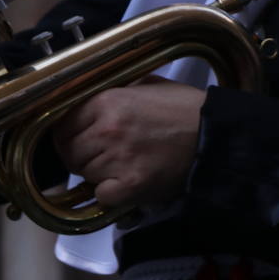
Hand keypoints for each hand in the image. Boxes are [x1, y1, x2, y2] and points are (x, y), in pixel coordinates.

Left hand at [51, 76, 204, 207]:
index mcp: (106, 101)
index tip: (74, 138)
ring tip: (115, 166)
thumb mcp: (143, 84)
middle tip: (94, 156)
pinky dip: (108, 192)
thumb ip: (112, 92)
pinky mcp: (132, 185)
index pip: (63, 124)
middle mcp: (107, 130)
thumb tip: (86, 103)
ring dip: (94, 172)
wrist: (215, 134)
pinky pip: (101, 195)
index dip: (67, 134)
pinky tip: (122, 182)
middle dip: (78, 155)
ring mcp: (119, 159)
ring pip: (83, 173)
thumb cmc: (183, 108)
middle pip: (69, 151)